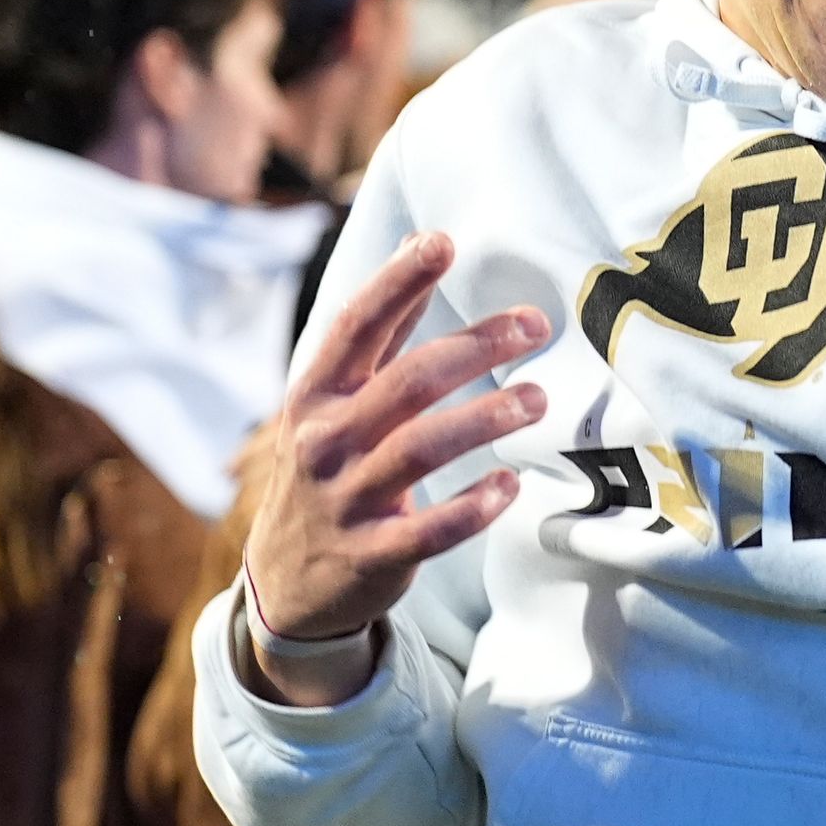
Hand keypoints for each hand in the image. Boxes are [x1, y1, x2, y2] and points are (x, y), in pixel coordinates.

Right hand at [238, 233, 551, 703]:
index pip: (356, 327)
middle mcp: (325, 442)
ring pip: (421, 448)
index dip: (397, 282)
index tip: (443, 242)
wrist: (287, 584)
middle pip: (407, 381)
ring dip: (485, 418)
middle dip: (475, 346)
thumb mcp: (332, 402)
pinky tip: (511, 485)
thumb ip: (379, 332)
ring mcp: (347, 501)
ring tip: (538, 398)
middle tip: (535, 324)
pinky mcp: (373, 556)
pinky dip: (473, 506)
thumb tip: (419, 244)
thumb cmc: (327, 469)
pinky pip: (430, 530)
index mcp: (316, 395)